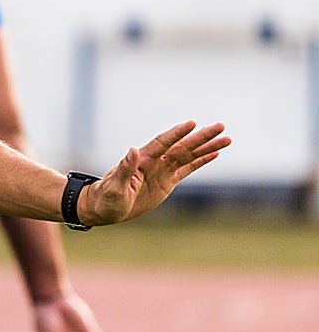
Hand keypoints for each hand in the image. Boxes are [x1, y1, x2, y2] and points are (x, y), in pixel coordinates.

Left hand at [79, 120, 229, 225]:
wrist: (104, 208)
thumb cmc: (105, 198)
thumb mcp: (113, 186)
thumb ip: (124, 168)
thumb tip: (133, 149)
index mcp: (142, 160)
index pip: (162, 143)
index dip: (177, 134)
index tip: (192, 123)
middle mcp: (155, 161)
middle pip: (182, 146)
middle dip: (201, 137)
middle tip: (221, 126)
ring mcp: (162, 170)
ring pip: (189, 155)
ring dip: (207, 147)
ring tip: (227, 138)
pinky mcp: (167, 181)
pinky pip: (188, 168)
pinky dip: (201, 161)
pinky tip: (215, 153)